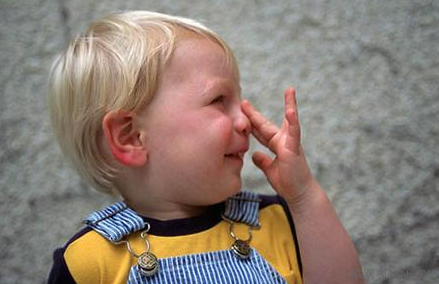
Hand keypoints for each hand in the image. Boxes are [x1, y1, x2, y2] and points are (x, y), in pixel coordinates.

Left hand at [241, 87, 316, 204]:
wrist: (299, 194)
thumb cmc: (288, 182)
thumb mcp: (270, 170)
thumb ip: (263, 161)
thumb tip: (255, 155)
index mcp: (276, 145)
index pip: (260, 130)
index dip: (251, 121)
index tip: (241, 111)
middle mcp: (284, 141)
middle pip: (267, 124)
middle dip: (255, 113)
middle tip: (244, 101)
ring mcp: (291, 144)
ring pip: (289, 121)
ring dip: (290, 105)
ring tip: (290, 90)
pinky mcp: (295, 149)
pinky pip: (295, 133)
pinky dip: (293, 122)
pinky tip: (291, 110)